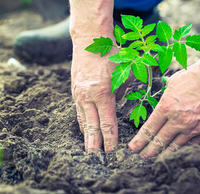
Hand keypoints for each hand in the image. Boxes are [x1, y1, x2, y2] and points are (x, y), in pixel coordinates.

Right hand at [71, 37, 127, 152]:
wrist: (88, 39)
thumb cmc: (111, 54)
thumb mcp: (124, 73)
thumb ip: (121, 93)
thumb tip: (116, 104)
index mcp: (103, 93)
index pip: (107, 123)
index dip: (110, 139)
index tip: (112, 151)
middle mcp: (88, 97)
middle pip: (92, 127)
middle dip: (95, 144)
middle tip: (98, 159)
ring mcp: (79, 94)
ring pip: (83, 120)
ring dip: (87, 136)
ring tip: (90, 150)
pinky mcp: (74, 91)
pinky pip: (78, 111)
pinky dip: (82, 123)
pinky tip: (85, 131)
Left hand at [128, 57, 199, 158]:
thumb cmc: (195, 75)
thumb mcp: (172, 84)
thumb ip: (165, 100)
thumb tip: (162, 107)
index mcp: (166, 107)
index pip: (149, 129)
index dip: (139, 141)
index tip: (133, 148)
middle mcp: (178, 120)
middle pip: (160, 141)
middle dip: (148, 151)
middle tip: (141, 157)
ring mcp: (194, 127)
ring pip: (176, 146)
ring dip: (164, 154)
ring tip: (157, 159)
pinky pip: (193, 143)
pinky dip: (183, 148)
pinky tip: (177, 151)